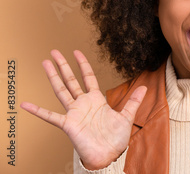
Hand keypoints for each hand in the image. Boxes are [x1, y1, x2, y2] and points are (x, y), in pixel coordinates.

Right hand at [20, 49, 146, 169]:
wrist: (108, 155)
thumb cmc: (115, 139)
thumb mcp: (127, 116)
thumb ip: (134, 101)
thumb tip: (145, 87)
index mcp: (96, 100)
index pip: (88, 77)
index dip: (82, 64)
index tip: (76, 52)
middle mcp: (83, 104)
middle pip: (70, 80)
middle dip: (63, 65)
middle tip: (54, 51)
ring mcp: (74, 113)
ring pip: (61, 91)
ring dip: (52, 77)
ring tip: (44, 63)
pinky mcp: (68, 124)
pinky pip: (50, 116)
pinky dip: (38, 111)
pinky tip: (26, 105)